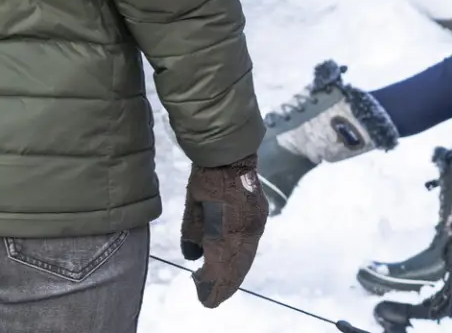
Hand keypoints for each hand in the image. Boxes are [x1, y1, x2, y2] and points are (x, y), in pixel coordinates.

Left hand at [179, 155, 267, 307]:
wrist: (230, 153)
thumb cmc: (206, 179)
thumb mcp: (192, 208)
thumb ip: (193, 234)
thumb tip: (194, 256)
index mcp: (227, 230)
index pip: (220, 267)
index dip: (212, 285)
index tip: (203, 297)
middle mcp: (246, 232)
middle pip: (236, 268)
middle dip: (224, 285)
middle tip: (212, 299)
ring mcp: (255, 225)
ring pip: (245, 259)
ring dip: (234, 275)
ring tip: (223, 289)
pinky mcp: (259, 218)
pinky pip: (250, 247)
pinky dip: (241, 261)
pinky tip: (234, 267)